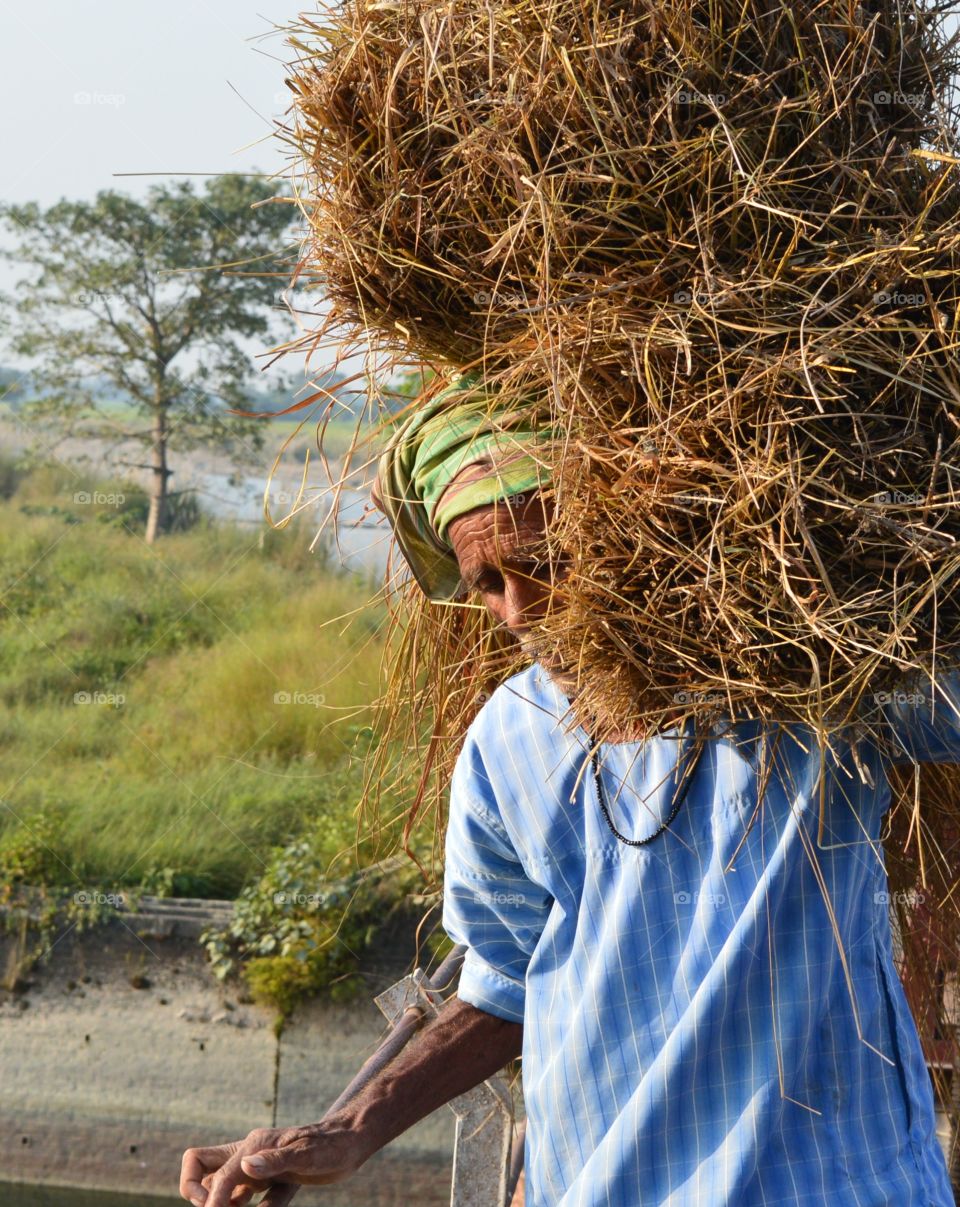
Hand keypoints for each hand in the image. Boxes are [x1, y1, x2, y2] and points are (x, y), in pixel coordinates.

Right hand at [179, 1117, 368, 1206]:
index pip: (218, 1176)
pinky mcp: (266, 1179)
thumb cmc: (331, 1146)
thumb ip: (276, 1160)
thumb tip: (247, 1165)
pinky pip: (239, 1195)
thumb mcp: (307, 1154)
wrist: (351, 1142)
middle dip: (192, 1188)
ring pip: (216, 1180)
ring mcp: (255, 1167)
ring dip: (215, 1200)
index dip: (212, 1201)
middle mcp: (249, 1154)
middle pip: (200, 1163)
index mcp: (253, 1145)